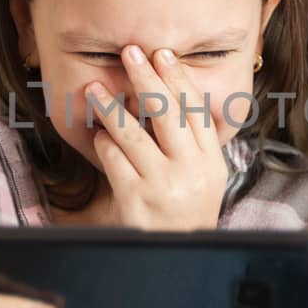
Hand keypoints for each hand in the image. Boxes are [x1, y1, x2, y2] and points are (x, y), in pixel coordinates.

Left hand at [86, 46, 228, 230]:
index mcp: (211, 163)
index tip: (163, 55)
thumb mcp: (205, 177)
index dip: (179, 79)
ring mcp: (162, 185)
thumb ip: (196, 142)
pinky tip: (99, 135)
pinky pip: (114, 160)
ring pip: (134, 134)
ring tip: (96, 89)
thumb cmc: (187, 211)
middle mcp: (190, 171)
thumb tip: (177, 94)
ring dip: (112, 107)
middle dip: (147, 79)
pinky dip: (105, 144)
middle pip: (167, 114)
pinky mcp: (135, 198)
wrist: (177, 255)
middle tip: (131, 52)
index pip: (195, 111)